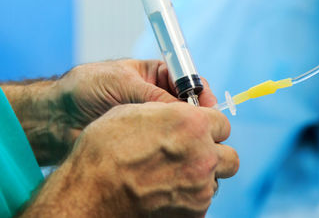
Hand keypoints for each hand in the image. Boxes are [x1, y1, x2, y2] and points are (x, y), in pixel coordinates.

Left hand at [2, 59, 216, 165]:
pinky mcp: (144, 142)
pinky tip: (174, 156)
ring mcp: (152, 121)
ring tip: (191, 144)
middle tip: (203, 130)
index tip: (209, 108)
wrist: (56, 117)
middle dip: (199, 118)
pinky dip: (173, 151)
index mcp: (156, 75)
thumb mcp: (122, 83)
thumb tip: (186, 112)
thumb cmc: (85, 88)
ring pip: (181, 128)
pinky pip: (166, 145)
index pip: (189, 81)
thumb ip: (154, 96)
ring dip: (187, 135)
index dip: (201, 94)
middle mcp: (158, 98)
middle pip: (190, 107)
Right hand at [20, 102, 238, 217]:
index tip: (200, 131)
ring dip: (202, 177)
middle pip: (229, 156)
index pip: (222, 123)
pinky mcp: (193, 214)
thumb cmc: (105, 149)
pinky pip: (201, 203)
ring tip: (174, 176)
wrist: (89, 194)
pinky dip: (189, 198)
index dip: (209, 127)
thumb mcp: (135, 113)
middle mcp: (204, 156)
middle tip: (195, 156)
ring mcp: (200, 189)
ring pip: (215, 181)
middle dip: (215, 155)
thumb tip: (180, 113)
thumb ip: (168, 112)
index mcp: (193, 125)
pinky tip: (165, 193)